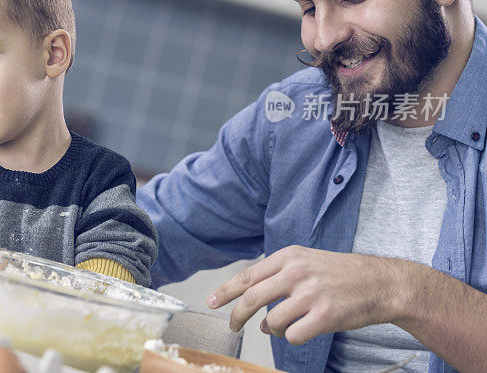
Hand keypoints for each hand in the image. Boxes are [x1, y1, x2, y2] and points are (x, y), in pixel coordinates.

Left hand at [206, 245, 405, 344]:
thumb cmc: (341, 274)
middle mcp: (296, 272)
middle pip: (251, 298)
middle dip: (236, 316)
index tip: (211, 302)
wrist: (381, 283)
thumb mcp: (306, 263)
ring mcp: (311, 294)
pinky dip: (292, 337)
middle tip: (233, 327)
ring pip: (271, 320)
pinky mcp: (324, 315)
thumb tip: (253, 304)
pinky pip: (292, 335)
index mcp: (288, 257)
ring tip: (281, 326)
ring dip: (271, 329)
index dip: (225, 291)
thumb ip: (278, 278)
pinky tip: (302, 330)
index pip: (247, 275)